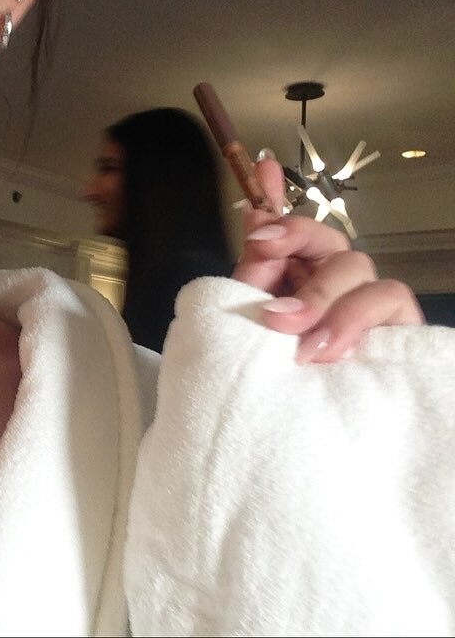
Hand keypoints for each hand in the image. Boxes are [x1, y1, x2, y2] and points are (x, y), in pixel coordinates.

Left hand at [232, 155, 423, 363]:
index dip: (277, 204)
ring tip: (303, 349)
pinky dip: (359, 319)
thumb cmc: (266, 377)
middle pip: (328, 240)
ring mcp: (364, 301)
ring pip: (359, 267)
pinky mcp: (395, 327)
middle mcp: (331, 281)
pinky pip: (391, 298)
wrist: (287, 438)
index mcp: (292, 274)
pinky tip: (338, 350)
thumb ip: (254, 272)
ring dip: (327, 303)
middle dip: (297, 264)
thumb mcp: (249, 324)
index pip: (291, 228)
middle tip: (274, 314)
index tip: (255, 223)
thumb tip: (254, 212)